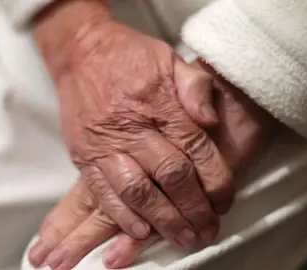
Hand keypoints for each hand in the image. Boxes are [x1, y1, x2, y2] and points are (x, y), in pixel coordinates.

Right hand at [28, 59, 277, 268]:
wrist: (81, 52)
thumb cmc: (130, 57)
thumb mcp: (171, 59)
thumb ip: (196, 87)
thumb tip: (212, 121)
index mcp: (159, 102)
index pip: (196, 149)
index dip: (216, 180)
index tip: (225, 201)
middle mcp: (132, 126)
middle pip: (170, 175)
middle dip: (194, 209)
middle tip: (208, 231)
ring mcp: (105, 144)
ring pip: (138, 191)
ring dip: (163, 220)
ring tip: (183, 239)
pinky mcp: (84, 156)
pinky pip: (102, 193)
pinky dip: (123, 217)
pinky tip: (142, 232)